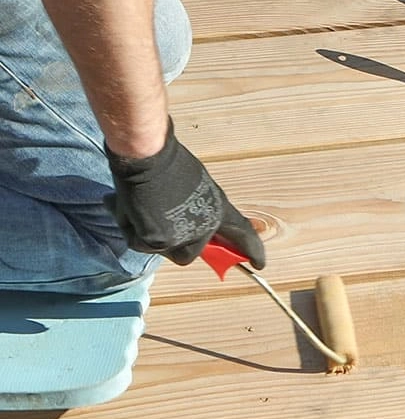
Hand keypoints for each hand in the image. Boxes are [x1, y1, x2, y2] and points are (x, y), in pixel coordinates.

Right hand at [104, 120, 265, 267]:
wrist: (148, 154)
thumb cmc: (168, 162)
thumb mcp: (196, 187)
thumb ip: (197, 209)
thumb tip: (185, 226)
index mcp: (218, 209)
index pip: (243, 234)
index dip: (252, 250)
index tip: (259, 264)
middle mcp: (205, 225)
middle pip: (192, 253)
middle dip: (175, 244)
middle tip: (160, 226)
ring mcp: (182, 235)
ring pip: (163, 249)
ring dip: (150, 233)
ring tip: (143, 205)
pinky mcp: (159, 240)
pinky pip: (141, 244)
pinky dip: (132, 229)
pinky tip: (131, 207)